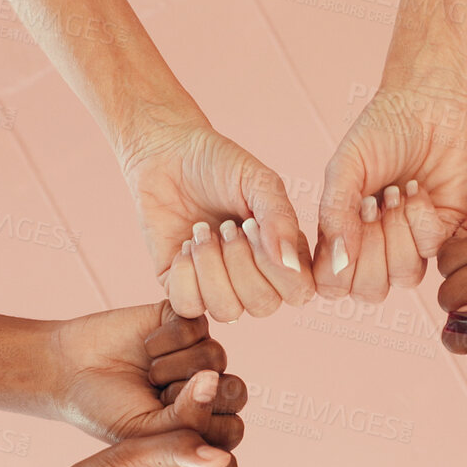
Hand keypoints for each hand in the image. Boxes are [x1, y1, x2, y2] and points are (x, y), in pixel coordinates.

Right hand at [42, 302, 246, 448]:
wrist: (69, 371)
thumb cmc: (108, 410)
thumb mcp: (148, 432)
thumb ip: (188, 421)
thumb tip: (215, 380)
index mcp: (205, 422)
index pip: (232, 429)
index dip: (198, 428)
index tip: (160, 427)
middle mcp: (208, 386)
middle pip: (234, 391)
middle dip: (189, 397)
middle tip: (156, 397)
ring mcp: (198, 351)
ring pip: (216, 356)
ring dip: (174, 367)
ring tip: (149, 373)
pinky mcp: (184, 320)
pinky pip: (197, 327)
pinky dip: (166, 340)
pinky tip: (146, 347)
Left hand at [122, 119, 315, 320]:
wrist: (167, 154)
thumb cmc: (218, 165)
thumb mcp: (259, 182)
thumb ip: (280, 219)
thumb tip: (289, 263)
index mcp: (284, 255)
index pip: (299, 291)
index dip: (278, 268)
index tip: (253, 226)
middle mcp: (256, 278)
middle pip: (262, 306)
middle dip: (240, 263)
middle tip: (226, 226)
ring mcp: (219, 286)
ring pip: (226, 312)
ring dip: (212, 268)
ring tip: (202, 232)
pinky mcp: (182, 287)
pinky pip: (188, 306)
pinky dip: (185, 274)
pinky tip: (186, 245)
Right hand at [314, 69, 466, 301]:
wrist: (430, 103)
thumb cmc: (381, 130)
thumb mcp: (345, 167)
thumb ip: (334, 213)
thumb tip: (336, 263)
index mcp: (343, 235)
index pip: (333, 284)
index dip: (337, 268)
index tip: (344, 223)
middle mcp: (376, 246)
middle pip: (369, 291)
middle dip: (371, 250)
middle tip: (372, 205)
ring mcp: (411, 242)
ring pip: (404, 277)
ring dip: (398, 233)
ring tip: (397, 193)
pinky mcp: (445, 232)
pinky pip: (432, 250)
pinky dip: (423, 219)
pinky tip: (419, 190)